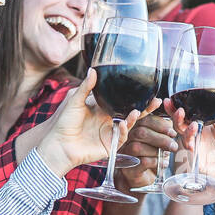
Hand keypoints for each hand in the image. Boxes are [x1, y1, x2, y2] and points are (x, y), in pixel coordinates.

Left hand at [39, 69, 159, 174]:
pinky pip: (121, 137)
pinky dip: (123, 131)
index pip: (121, 100)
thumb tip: (94, 70)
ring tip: (137, 112)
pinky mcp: (109, 145)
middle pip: (130, 112)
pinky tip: (122, 124)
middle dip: (144, 108)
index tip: (146, 89)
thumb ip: (86, 87)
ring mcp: (109, 133)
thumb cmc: (63, 123)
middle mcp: (108, 120)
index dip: (134, 96)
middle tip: (156, 101)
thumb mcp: (75, 100)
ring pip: (128, 124)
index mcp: (101, 108)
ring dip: (134, 118)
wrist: (58, 144)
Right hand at [114, 114, 178, 188]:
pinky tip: (164, 163)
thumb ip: (164, 131)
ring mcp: (125, 154)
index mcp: (134, 129)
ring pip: (138, 147)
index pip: (144, 121)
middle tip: (174, 146)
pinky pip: (141, 162)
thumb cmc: (153, 156)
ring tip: (168, 155)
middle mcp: (126, 140)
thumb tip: (173, 122)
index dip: (160, 125)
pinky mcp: (128, 169)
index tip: (172, 132)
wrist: (145, 179)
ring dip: (157, 151)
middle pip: (140, 133)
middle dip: (161, 138)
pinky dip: (156, 162)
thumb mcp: (160, 142)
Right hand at [169, 102, 214, 189]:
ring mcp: (196, 148)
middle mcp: (197, 136)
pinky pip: (188, 152)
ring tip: (194, 125)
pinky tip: (193, 140)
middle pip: (181, 124)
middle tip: (179, 110)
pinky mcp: (196, 160)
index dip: (179, 107)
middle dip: (176, 116)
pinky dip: (189, 144)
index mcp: (205, 126)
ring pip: (183, 136)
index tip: (172, 100)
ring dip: (185, 130)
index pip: (189, 114)